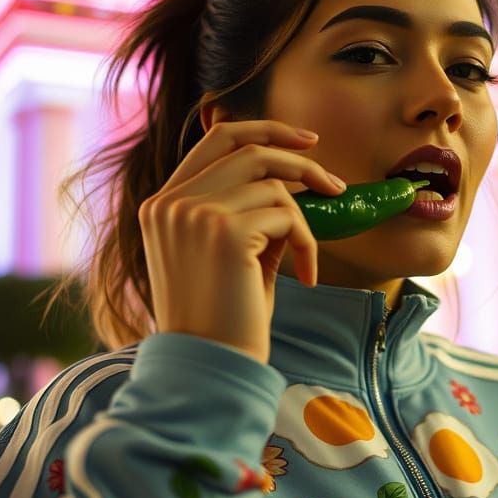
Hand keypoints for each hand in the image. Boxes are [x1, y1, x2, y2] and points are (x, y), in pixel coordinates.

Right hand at [138, 119, 345, 363]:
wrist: (210, 367)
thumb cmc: (224, 320)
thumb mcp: (229, 256)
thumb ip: (246, 213)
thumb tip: (293, 184)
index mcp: (163, 205)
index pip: (215, 139)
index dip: (265, 131)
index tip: (305, 141)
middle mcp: (171, 202)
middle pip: (250, 150)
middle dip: (301, 162)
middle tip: (335, 186)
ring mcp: (194, 213)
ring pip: (275, 186)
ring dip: (305, 222)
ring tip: (305, 259)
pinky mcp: (224, 231)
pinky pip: (289, 218)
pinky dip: (308, 246)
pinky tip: (304, 278)